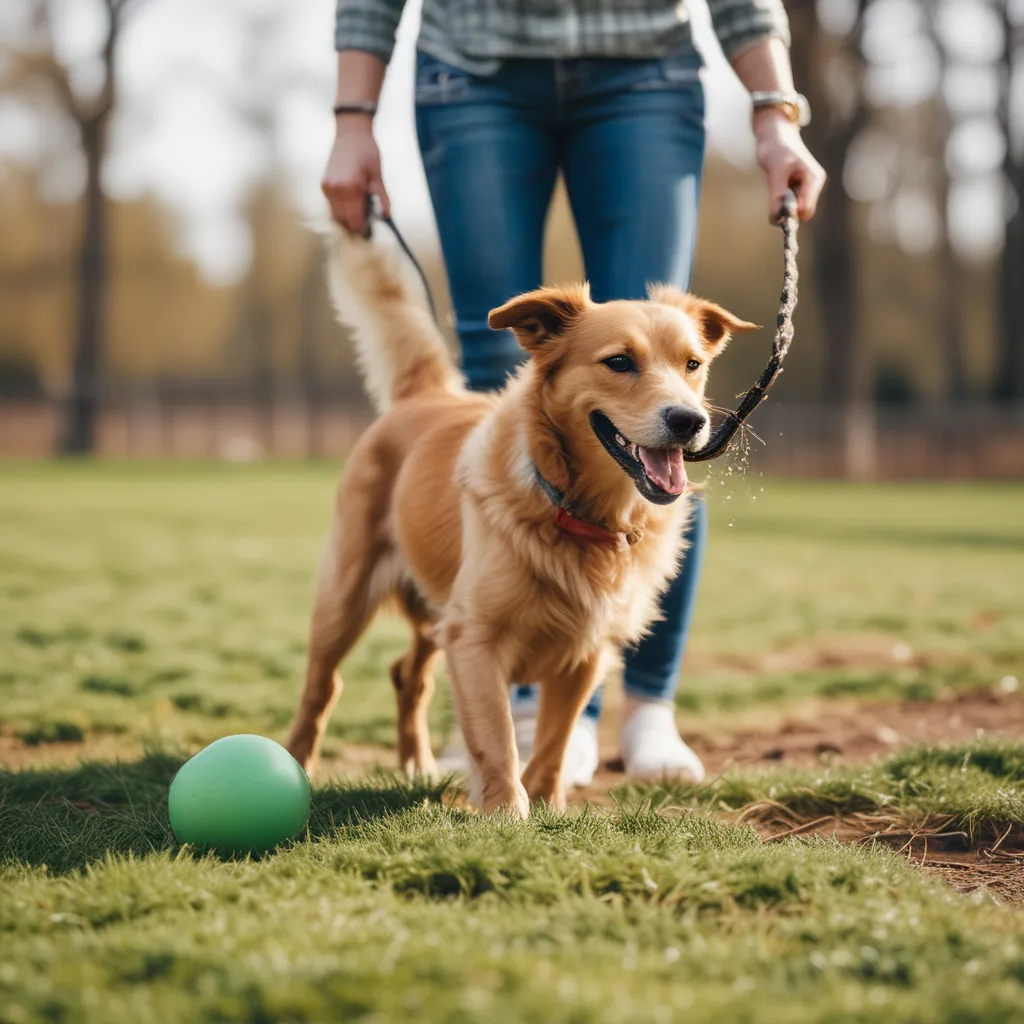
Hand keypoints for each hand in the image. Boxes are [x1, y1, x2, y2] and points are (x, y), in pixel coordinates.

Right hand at [321, 117, 390, 234]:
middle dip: (354, 227)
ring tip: (359, 216)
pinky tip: (351, 205)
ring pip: (335, 216)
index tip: (369, 235)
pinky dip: (340, 210)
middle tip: (366, 228)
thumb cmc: (367, 152)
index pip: (354, 220)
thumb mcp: (378, 176)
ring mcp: (328, 188)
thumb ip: (382, 198)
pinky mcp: (324, 184)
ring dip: (346, 220)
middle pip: (343, 222)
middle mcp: (336, 190)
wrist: (350, 132)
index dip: (362, 230)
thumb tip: (387, 217)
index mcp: (352, 188)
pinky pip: (331, 206)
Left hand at [753, 109, 826, 220]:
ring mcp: (806, 186)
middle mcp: (813, 184)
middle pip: (801, 212)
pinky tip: (777, 183)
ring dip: (782, 202)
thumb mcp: (775, 172)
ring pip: (794, 208)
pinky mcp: (797, 187)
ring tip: (776, 182)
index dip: (791, 214)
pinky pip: (789, 202)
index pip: (806, 210)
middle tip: (774, 192)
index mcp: (814, 179)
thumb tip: (777, 218)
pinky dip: (780, 199)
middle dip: (787, 208)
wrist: (774, 134)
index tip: (776, 207)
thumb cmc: (776, 148)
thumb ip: (778, 195)